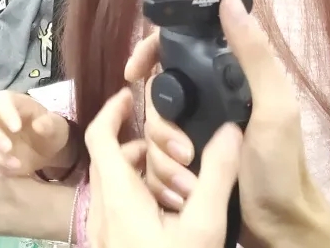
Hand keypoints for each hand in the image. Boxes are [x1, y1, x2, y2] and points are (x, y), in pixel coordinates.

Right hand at [0, 90, 75, 176]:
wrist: (46, 150)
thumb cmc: (50, 131)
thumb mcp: (56, 127)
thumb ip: (50, 124)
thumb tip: (40, 124)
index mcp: (12, 102)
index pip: (1, 99)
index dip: (5, 112)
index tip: (16, 128)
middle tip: (8, 149)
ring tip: (15, 165)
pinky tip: (6, 174)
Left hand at [86, 87, 242, 247]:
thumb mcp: (205, 225)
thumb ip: (217, 176)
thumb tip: (230, 130)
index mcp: (117, 195)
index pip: (99, 135)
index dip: (112, 109)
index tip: (132, 96)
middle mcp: (100, 209)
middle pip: (109, 159)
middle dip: (140, 146)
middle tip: (177, 150)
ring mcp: (100, 230)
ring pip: (113, 185)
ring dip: (141, 174)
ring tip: (181, 183)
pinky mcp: (107, 244)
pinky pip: (115, 207)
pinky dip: (137, 196)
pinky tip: (171, 209)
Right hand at [131, 0, 318, 244]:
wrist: (277, 227)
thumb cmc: (280, 167)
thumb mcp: (274, 107)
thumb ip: (254, 55)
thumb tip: (229, 1)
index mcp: (226, 78)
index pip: (176, 49)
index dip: (149, 53)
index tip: (132, 72)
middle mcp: (206, 100)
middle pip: (156, 96)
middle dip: (161, 125)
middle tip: (183, 150)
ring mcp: (194, 132)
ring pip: (152, 131)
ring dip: (162, 156)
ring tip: (187, 178)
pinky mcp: (184, 162)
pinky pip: (153, 158)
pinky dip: (161, 174)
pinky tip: (179, 190)